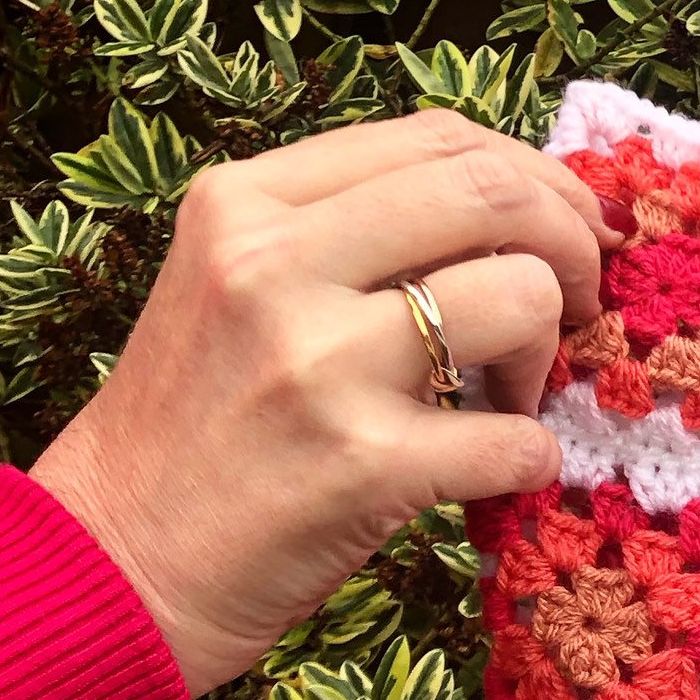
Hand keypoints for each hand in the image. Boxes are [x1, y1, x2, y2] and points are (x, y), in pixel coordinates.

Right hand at [30, 112, 615, 698]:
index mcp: (249, 205)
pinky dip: (534, 457)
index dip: (536, 177)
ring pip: (521, 297)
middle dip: (572, 244)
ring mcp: (319, 363)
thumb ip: (353, 232)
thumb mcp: (240, 284)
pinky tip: (499, 468)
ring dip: (550, 351)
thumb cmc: (201, 423)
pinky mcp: (363, 464)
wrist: (120, 559)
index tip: (569, 226)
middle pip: (493, 196)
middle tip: (579, 299)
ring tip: (512, 395)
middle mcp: (275, 265)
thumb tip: (521, 207)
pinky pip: (517, 439)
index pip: (439, 140)